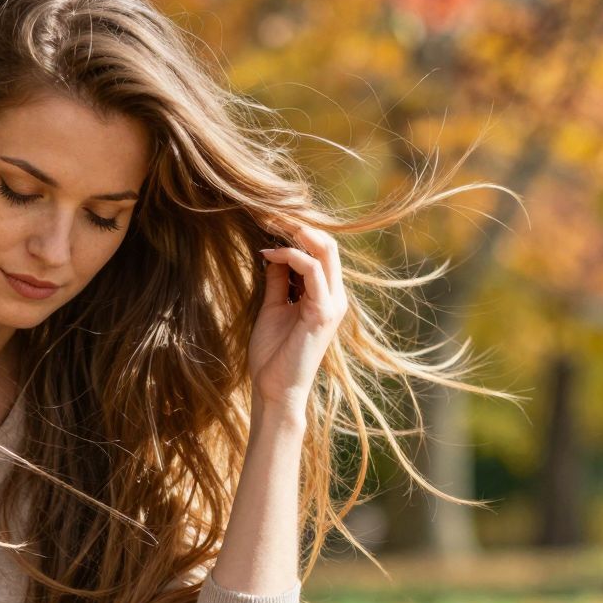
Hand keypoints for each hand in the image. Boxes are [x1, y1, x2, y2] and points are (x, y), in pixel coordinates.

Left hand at [249, 224, 347, 416]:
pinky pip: (312, 270)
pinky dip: (291, 256)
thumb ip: (278, 281)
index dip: (297, 232)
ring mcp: (332, 303)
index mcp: (324, 295)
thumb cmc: (273, 353)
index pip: (320, 251)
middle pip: (327, 244)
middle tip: (269, 214)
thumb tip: (272, 253)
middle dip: (298, 225)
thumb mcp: (272, 307)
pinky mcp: (323, 311)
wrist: (275, 388)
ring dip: (296, 233)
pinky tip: (269, 255)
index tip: (267, 222)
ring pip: (325, 250)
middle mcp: (334, 296)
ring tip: (270, 225)